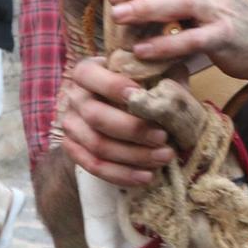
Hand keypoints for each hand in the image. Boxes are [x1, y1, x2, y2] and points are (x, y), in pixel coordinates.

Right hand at [56, 57, 175, 188]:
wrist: (115, 107)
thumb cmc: (140, 84)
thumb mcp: (152, 72)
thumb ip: (164, 75)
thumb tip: (177, 91)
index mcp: (86, 71)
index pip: (91, 76)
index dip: (113, 86)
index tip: (141, 95)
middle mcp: (74, 97)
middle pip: (96, 116)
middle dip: (132, 130)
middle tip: (163, 137)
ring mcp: (71, 125)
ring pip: (97, 145)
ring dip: (132, 156)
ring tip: (163, 158)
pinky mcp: (73, 149)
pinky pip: (94, 166)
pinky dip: (121, 174)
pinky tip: (146, 176)